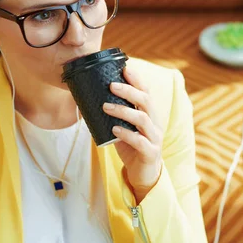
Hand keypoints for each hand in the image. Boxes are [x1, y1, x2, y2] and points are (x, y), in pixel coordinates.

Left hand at [103, 66, 163, 202]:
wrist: (144, 173)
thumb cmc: (131, 147)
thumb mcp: (122, 127)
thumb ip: (113, 115)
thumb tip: (88, 100)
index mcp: (149, 114)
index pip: (145, 92)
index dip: (137, 80)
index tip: (125, 68)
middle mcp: (154, 123)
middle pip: (146, 101)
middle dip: (129, 91)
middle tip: (111, 85)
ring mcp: (154, 138)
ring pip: (143, 119)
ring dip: (123, 111)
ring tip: (105, 106)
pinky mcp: (150, 153)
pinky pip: (140, 141)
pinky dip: (127, 134)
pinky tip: (114, 130)